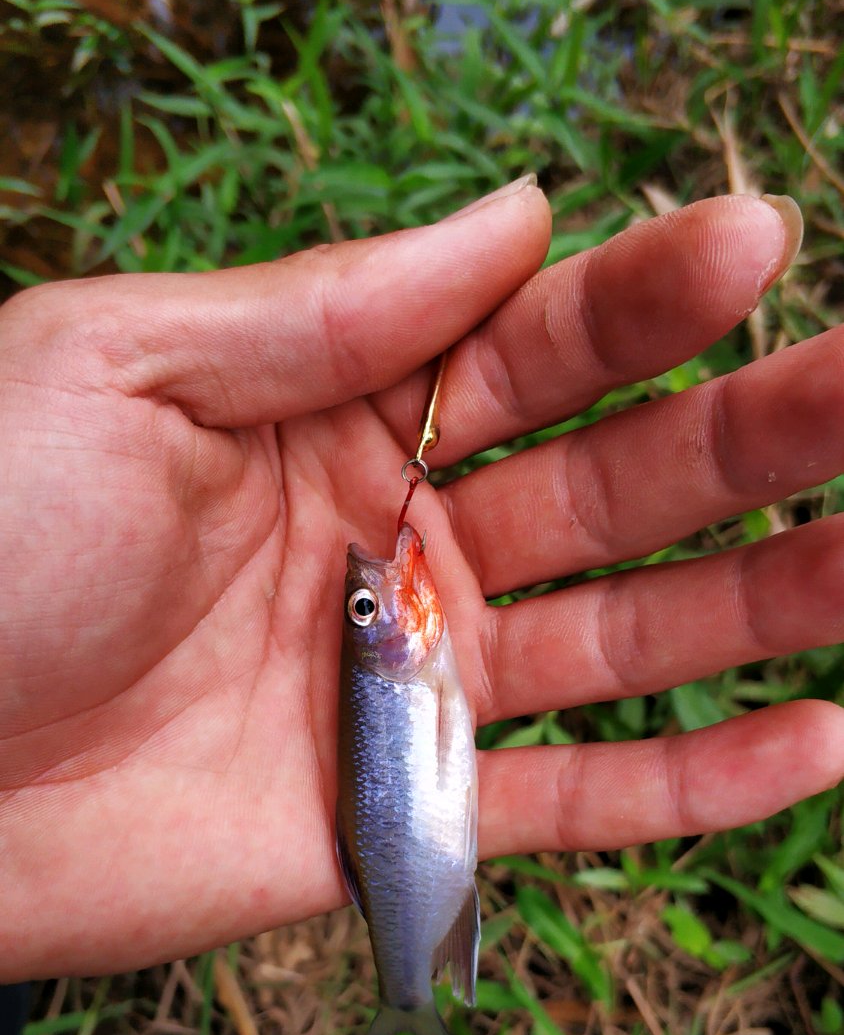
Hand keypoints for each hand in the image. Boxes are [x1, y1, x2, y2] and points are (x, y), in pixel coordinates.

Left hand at [2, 185, 841, 978]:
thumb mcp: (123, 365)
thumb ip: (330, 308)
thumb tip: (519, 214)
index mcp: (330, 416)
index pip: (528, 345)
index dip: (645, 299)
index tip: (758, 242)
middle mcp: (394, 545)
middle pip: (613, 484)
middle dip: (751, 436)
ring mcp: (408, 687)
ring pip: (627, 639)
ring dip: (765, 601)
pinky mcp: (402, 820)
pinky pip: (575, 801)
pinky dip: (697, 781)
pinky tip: (819, 734)